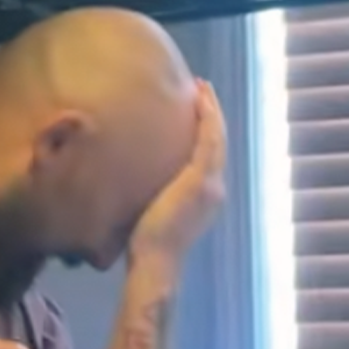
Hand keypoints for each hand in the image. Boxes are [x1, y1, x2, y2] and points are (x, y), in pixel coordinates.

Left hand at [128, 79, 226, 266]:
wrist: (156, 261)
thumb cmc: (147, 245)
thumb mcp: (153, 212)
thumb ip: (152, 194)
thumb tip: (131, 179)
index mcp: (204, 195)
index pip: (207, 156)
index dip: (205, 131)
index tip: (196, 109)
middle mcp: (214, 187)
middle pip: (217, 141)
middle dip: (212, 114)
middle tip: (202, 89)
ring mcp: (210, 181)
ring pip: (216, 136)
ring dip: (211, 109)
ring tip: (202, 87)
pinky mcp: (200, 178)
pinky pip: (208, 138)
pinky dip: (207, 116)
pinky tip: (199, 98)